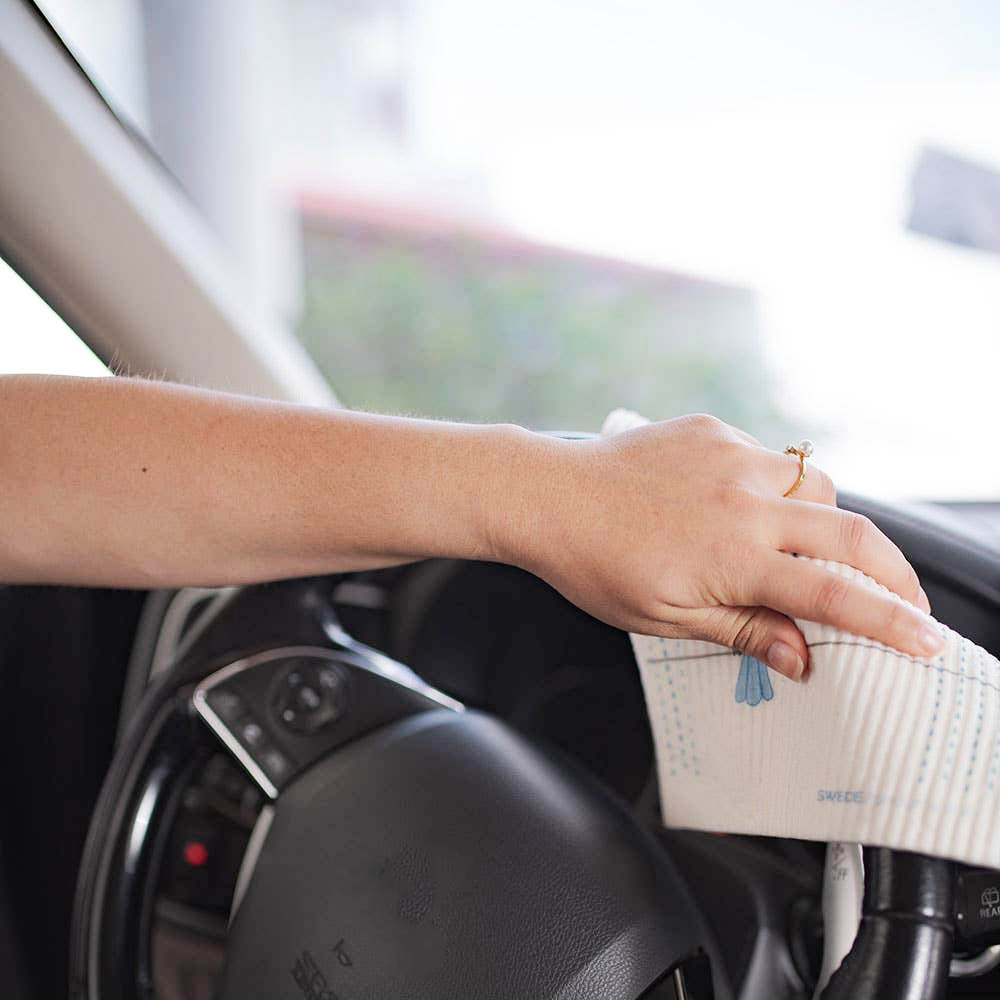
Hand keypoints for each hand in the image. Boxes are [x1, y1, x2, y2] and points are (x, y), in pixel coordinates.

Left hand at [501, 415, 942, 679]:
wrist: (549, 496)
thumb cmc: (596, 565)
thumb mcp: (665, 618)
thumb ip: (742, 631)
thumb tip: (802, 658)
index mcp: (732, 557)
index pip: (834, 595)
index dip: (890, 621)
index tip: (926, 640)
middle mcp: (743, 501)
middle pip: (852, 532)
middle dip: (894, 571)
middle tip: (907, 598)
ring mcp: (731, 458)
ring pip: (816, 487)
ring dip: (829, 522)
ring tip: (809, 551)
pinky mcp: (713, 432)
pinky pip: (772, 458)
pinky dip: (778, 488)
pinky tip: (749, 509)